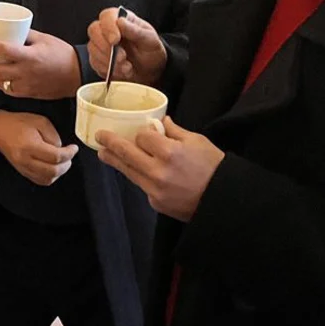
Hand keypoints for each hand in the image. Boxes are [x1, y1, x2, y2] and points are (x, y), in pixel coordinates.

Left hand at [0, 30, 80, 99]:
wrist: (76, 74)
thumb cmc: (63, 56)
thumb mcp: (44, 39)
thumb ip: (26, 34)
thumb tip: (11, 29)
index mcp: (30, 56)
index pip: (3, 49)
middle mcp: (26, 72)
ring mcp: (27, 84)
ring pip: (0, 83)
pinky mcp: (29, 93)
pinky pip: (10, 90)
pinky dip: (0, 84)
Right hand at [0, 110, 78, 186]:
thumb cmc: (18, 123)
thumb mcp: (40, 121)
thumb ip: (53, 135)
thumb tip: (61, 148)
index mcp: (30, 146)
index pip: (55, 156)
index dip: (69, 153)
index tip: (73, 148)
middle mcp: (26, 160)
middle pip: (53, 171)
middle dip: (66, 164)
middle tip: (70, 156)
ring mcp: (23, 168)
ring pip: (48, 179)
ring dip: (59, 172)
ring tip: (62, 162)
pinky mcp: (23, 171)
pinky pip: (40, 180)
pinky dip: (51, 176)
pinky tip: (53, 167)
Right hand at [87, 7, 167, 86]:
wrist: (150, 70)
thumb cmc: (151, 51)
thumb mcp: (150, 40)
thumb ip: (136, 31)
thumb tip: (120, 21)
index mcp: (121, 19)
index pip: (106, 16)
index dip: (108, 27)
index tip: (115, 40)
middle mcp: (108, 30)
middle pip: (94, 31)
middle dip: (106, 47)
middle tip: (122, 57)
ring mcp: (100, 44)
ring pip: (93, 48)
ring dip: (110, 61)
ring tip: (127, 67)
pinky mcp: (97, 59)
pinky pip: (94, 63)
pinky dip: (108, 69)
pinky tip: (121, 71)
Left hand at [96, 117, 224, 221]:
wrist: (224, 201)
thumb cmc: (215, 168)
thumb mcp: (198, 142)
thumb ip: (175, 131)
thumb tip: (160, 122)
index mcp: (170, 152)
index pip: (143, 138)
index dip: (143, 134)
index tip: (143, 133)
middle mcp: (158, 171)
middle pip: (127, 154)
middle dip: (111, 143)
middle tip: (100, 137)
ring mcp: (154, 189)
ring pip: (129, 171)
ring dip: (115, 161)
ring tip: (103, 153)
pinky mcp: (155, 203)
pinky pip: (142, 185)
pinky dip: (139, 176)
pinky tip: (136, 171)